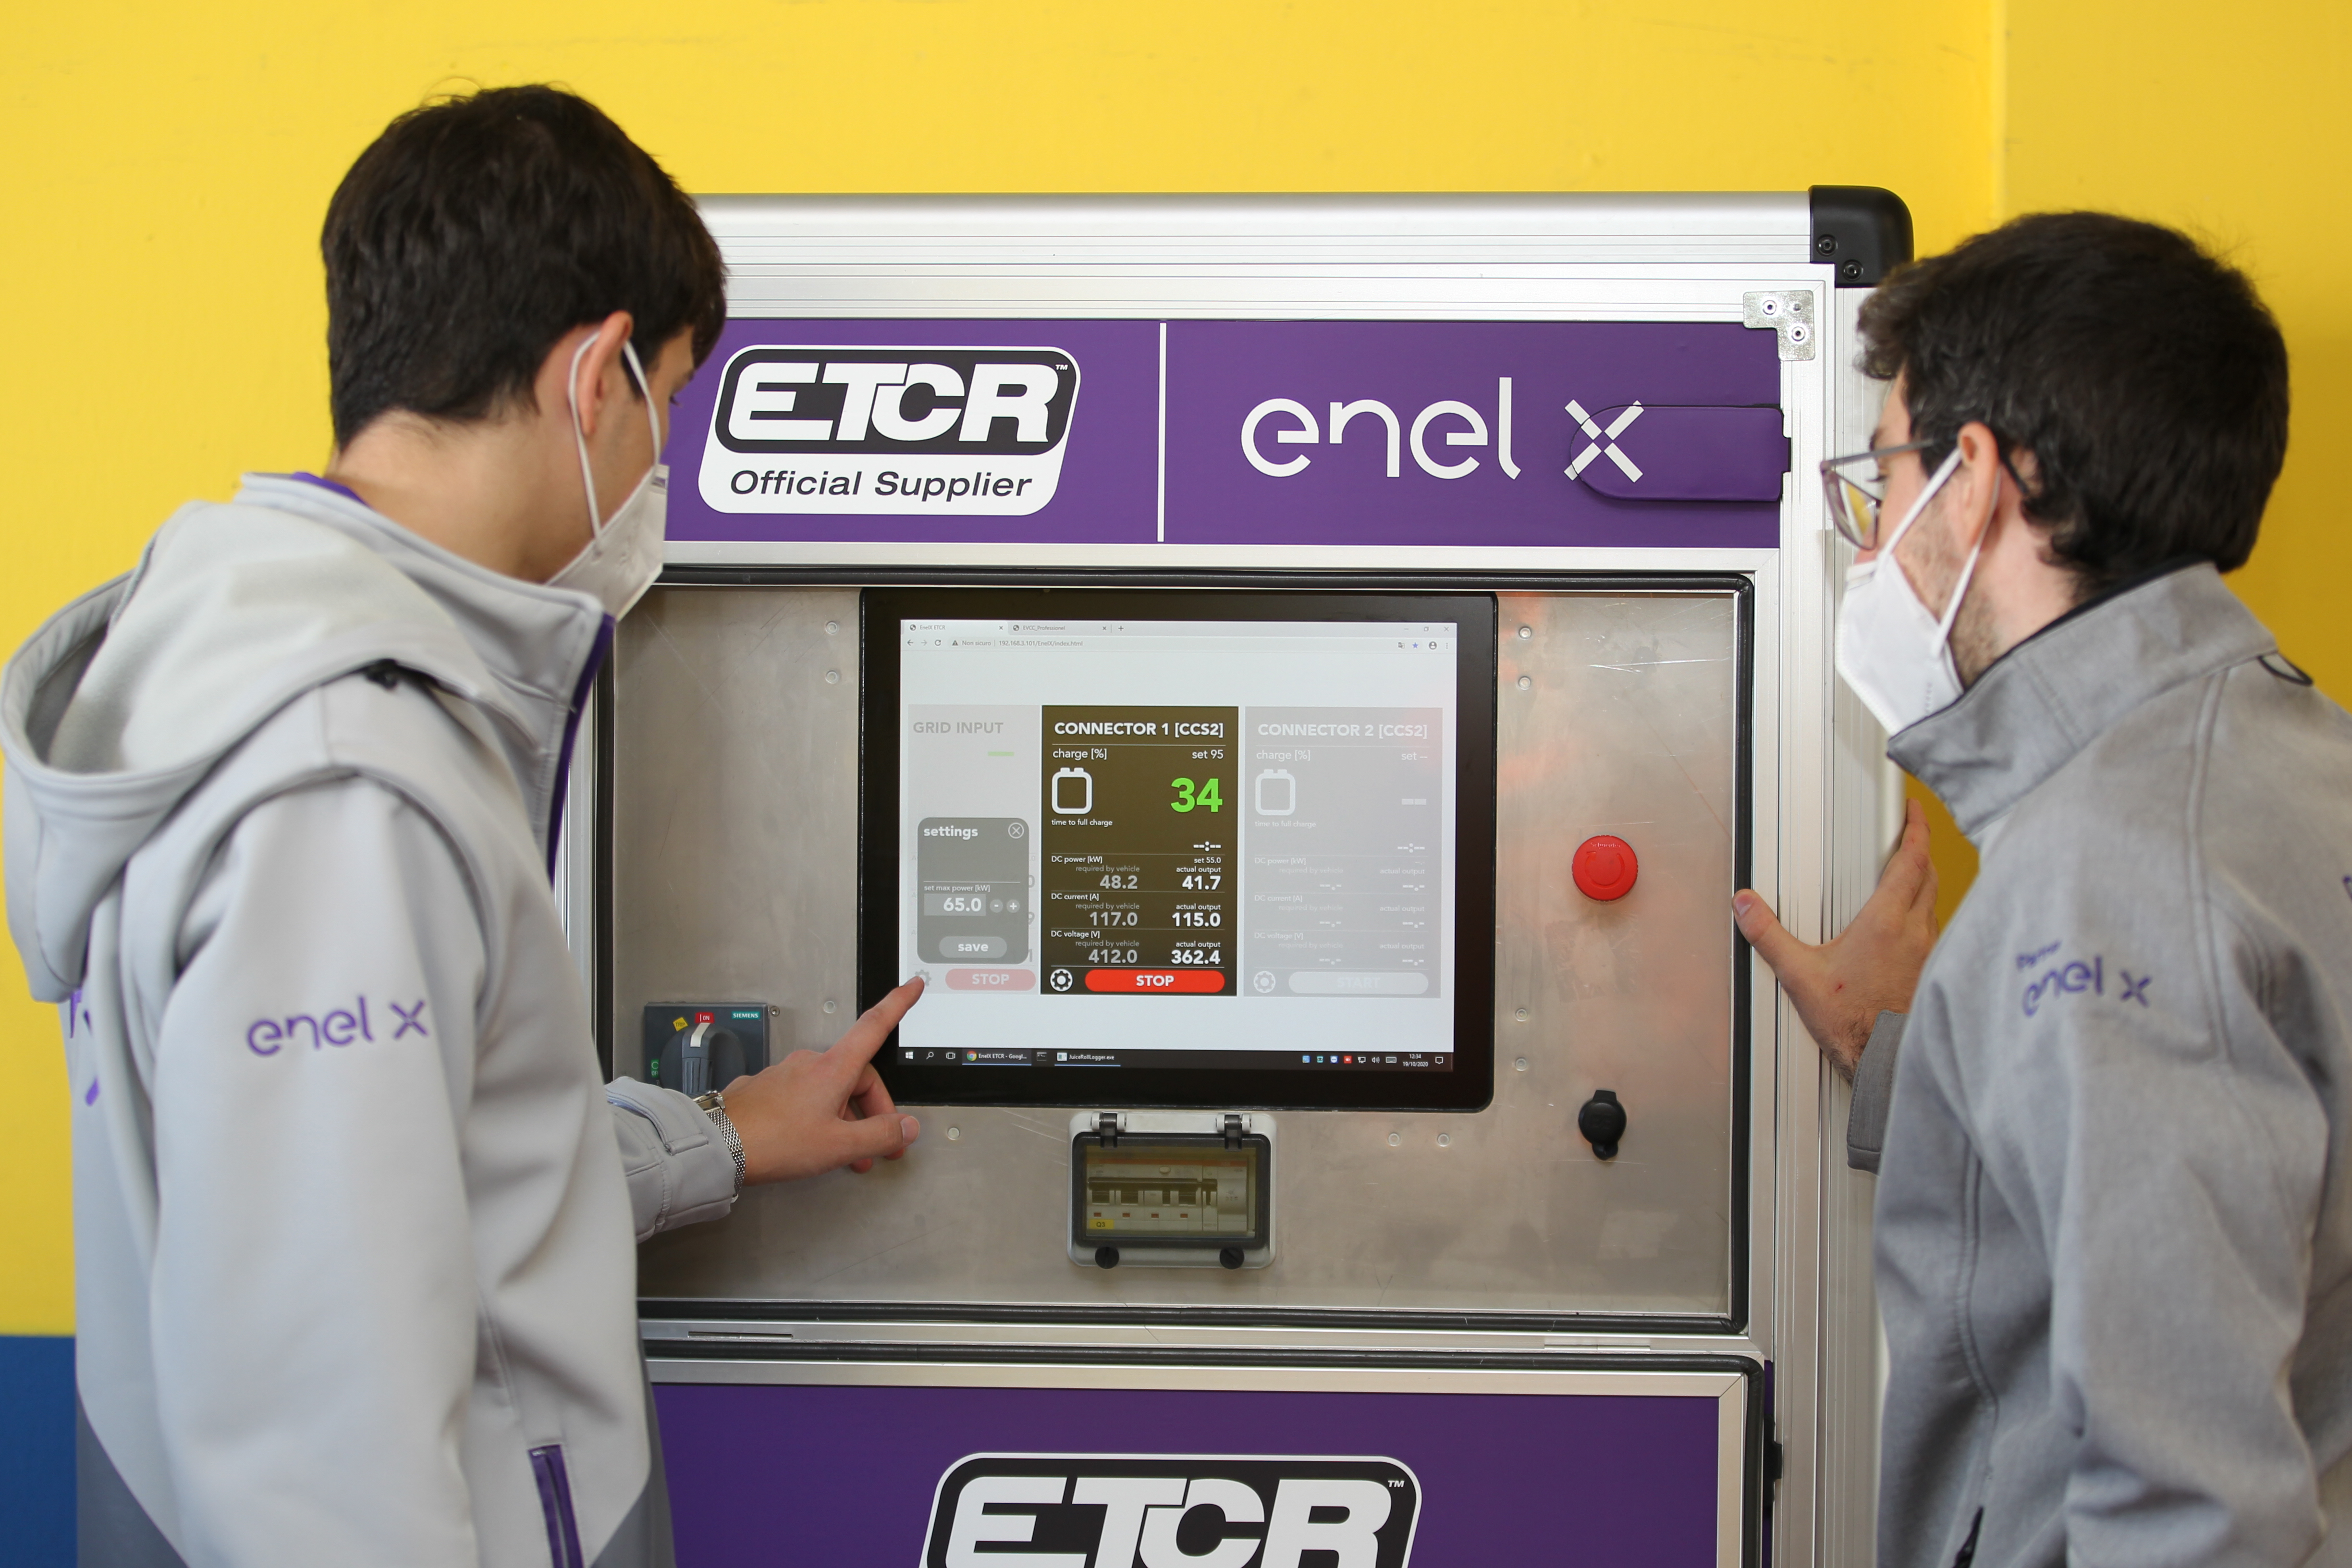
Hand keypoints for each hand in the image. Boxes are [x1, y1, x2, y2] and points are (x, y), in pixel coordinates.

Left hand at [718, 978, 924, 1181]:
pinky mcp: (765, 1089)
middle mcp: (808, 1063)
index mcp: (833, 1068)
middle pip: (856, 1074)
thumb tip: (905, 1127)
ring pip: (828, 1090)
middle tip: (878, 1145)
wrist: (717, 1145)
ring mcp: (784, 1074)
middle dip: (872, 1110)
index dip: (898, 1004)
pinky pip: (803, 1097)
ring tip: (844, 1155)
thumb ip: (879, 1135)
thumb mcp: (838, 1145)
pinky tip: (809, 1144)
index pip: (874, 1026)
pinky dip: (817, 1118)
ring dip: (844, 1119)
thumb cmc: (773, 1140)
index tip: (911, 986)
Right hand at [1733, 798, 1938, 1076]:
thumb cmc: (1853, 1023)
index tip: (1915, 811)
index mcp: (1886, 922)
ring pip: (1935, 901)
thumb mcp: (1800, 976)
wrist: (1885, 1058)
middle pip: (1929, 874)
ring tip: (1907, 874)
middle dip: (1921, 850)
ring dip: (1924, 882)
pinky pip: (1933, 929)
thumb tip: (1747, 907)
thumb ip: (1769, 935)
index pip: (1912, 859)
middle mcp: (1914, 932)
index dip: (1917, 828)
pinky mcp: (1930, 971)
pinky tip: (1906, 927)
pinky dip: (1924, 914)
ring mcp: (1928, 952)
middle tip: (1910, 835)